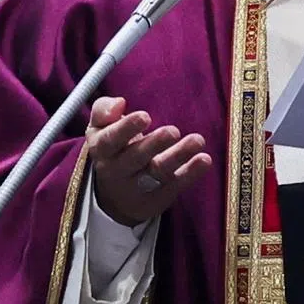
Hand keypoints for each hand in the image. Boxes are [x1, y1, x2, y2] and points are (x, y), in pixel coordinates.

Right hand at [85, 96, 212, 226]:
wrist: (112, 196)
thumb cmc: (112, 148)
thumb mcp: (99, 128)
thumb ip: (104, 110)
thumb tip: (120, 104)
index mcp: (101, 151)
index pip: (110, 141)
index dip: (126, 129)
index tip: (145, 116)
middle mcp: (117, 171)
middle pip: (136, 159)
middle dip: (154, 144)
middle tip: (173, 131)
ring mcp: (138, 188)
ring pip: (158, 173)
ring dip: (178, 156)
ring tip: (197, 140)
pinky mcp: (158, 199)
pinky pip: (175, 186)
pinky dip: (191, 173)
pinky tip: (204, 159)